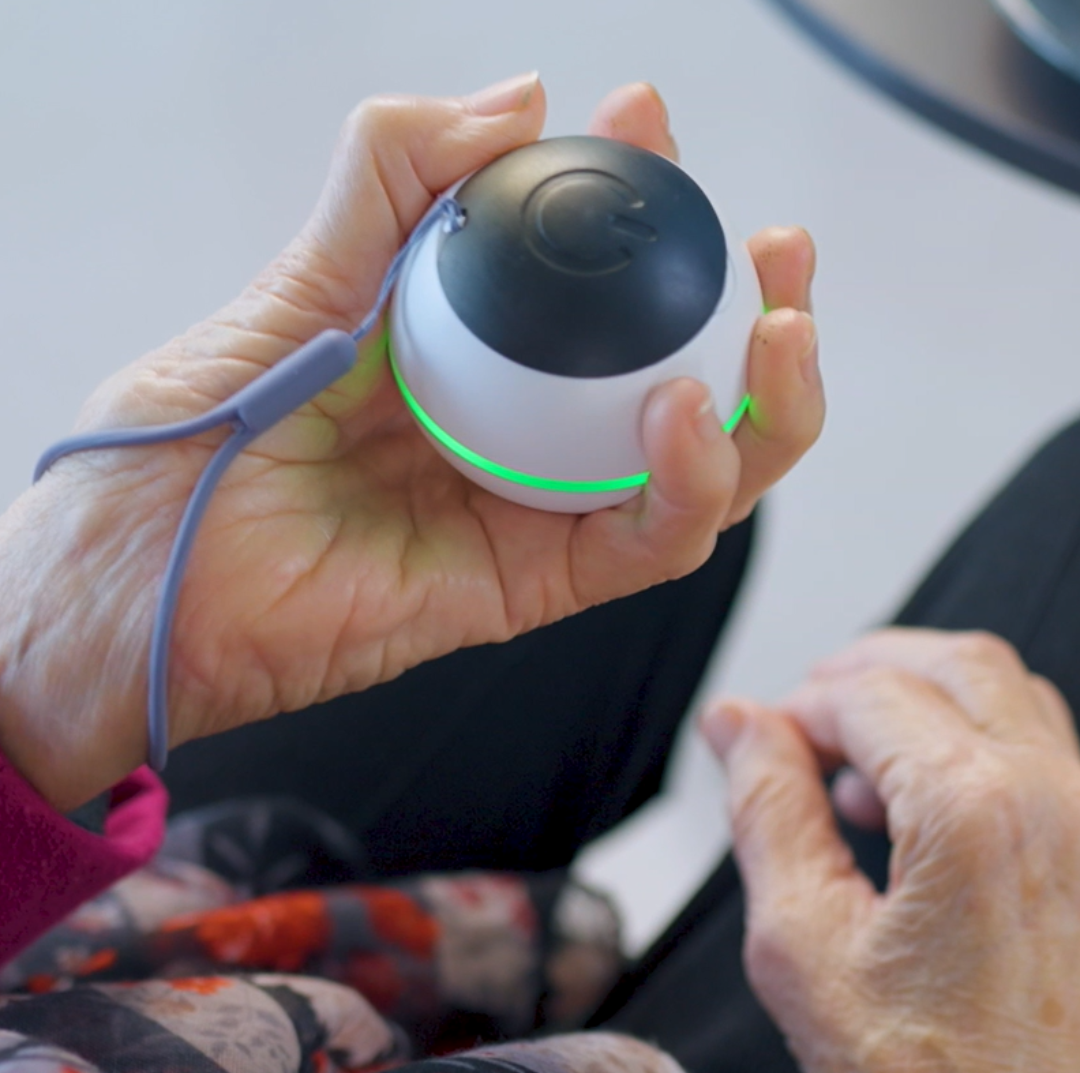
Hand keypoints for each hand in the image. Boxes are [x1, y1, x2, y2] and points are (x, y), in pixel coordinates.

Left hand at [0, 76, 822, 809]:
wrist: (141, 582)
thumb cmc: (192, 445)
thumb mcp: (297, 285)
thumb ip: (396, 186)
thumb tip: (518, 100)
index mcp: (469, 360)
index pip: (592, 288)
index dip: (642, 204)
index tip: (649, 126)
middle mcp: (516, 435)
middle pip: (676, 379)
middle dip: (748, 311)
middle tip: (774, 251)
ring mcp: (530, 514)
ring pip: (695, 470)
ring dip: (762, 402)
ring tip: (778, 326)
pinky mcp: (530, 589)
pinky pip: (643, 542)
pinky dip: (689, 482)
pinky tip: (684, 413)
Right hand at [702, 628, 1079, 1072]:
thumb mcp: (807, 947)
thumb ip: (765, 810)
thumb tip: (737, 723)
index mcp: (977, 811)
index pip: (867, 693)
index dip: (797, 706)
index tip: (760, 741)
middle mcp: (1061, 799)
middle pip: (952, 662)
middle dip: (864, 673)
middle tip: (805, 718)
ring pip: (1006, 695)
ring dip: (922, 701)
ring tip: (858, 768)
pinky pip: (1046, 750)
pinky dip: (973, 743)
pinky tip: (925, 808)